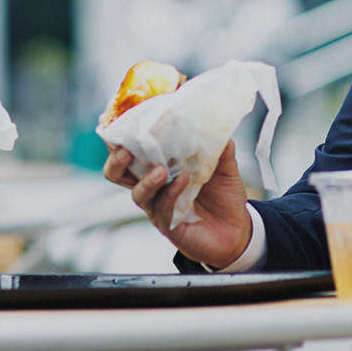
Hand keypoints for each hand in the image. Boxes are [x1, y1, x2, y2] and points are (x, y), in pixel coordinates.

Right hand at [104, 141, 251, 269]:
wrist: (237, 230)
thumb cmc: (223, 196)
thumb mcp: (224, 167)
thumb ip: (220, 149)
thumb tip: (218, 127)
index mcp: (158, 167)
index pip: (130, 150)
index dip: (119, 137)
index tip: (114, 120)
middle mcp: (152, 187)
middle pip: (117, 174)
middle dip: (116, 160)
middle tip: (125, 149)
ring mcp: (158, 207)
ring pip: (138, 193)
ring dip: (147, 180)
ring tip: (162, 169)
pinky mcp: (168, 225)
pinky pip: (161, 209)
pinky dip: (170, 193)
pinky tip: (184, 181)